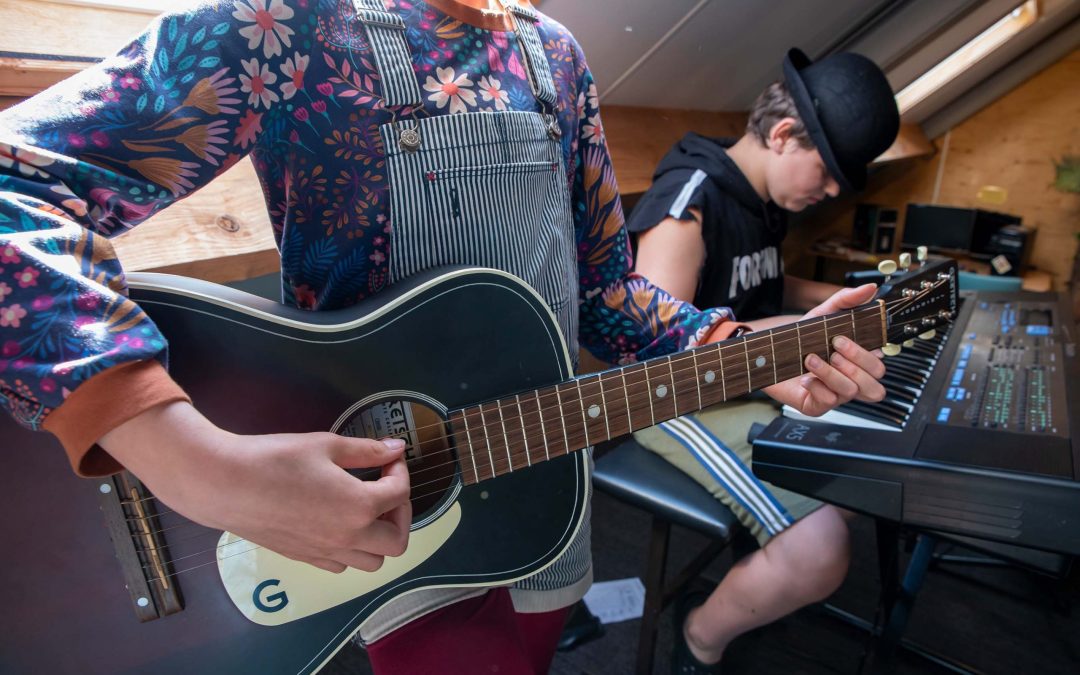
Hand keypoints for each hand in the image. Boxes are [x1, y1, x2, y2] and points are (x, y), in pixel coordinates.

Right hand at [100, 401, 411, 572]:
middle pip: (397, 541)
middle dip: (400, 513)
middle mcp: (347, 538)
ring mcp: (325, 553)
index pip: (400, 494)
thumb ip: (367, 451)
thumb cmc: (274, 459)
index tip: (389, 458)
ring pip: (372, 562)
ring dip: (379, 537)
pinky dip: (352, 549)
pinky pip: (343, 565)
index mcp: (359, 508)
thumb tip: (395, 449)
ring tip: (365, 508)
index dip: (400, 471)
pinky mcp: (305, 559)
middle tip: (386, 489)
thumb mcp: (326, 445)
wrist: (223, 484)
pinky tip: (338, 522)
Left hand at [764, 284, 886, 416]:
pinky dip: (817, 387)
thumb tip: (871, 288)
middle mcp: (850, 381)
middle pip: (874, 385)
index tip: (842, 338)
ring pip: (851, 392)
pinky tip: (805, 378)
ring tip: (811, 359)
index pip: (878, 366)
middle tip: (832, 348)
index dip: (867, 355)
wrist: (769, 353)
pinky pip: (828, 402)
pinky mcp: (817, 406)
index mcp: (857, 362)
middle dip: (854, 364)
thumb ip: (846, 301)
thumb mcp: (823, 315)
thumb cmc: (800, 338)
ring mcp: (835, 395)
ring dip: (832, 374)